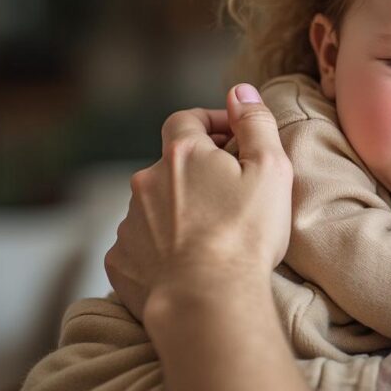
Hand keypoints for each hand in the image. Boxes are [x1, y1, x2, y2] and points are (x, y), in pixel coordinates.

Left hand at [105, 84, 293, 322]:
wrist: (206, 300)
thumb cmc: (245, 234)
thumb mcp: (270, 170)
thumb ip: (256, 123)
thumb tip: (240, 91)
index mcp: (182, 154)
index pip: (187, 119)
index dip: (209, 122)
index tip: (232, 137)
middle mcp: (146, 181)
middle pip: (170, 164)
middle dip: (196, 172)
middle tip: (229, 194)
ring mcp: (129, 222)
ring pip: (153, 205)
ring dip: (177, 210)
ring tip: (209, 236)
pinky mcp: (120, 260)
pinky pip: (139, 245)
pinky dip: (158, 247)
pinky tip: (184, 264)